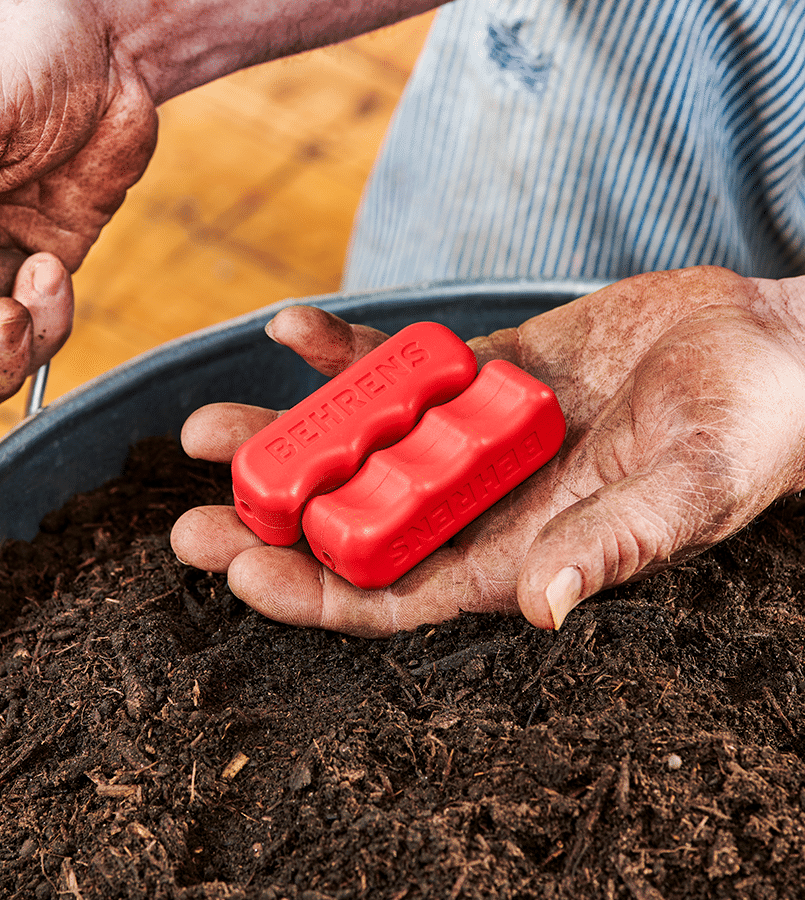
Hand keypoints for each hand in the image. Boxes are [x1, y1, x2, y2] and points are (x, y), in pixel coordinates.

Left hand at [172, 267, 804, 634]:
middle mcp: (478, 501)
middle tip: (188, 520)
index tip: (240, 575)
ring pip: (357, 447)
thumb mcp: (689, 493)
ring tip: (205, 430)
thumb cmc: (746, 435)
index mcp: (515, 553)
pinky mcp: (481, 375)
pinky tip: (295, 328)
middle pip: (351, 527)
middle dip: (269, 527)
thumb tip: (549, 606)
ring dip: (283, 439)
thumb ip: (616, 545)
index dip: (314, 595)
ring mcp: (471, 435)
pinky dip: (347, 353)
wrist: (763, 350)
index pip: (396, 593)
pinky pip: (399, 369)